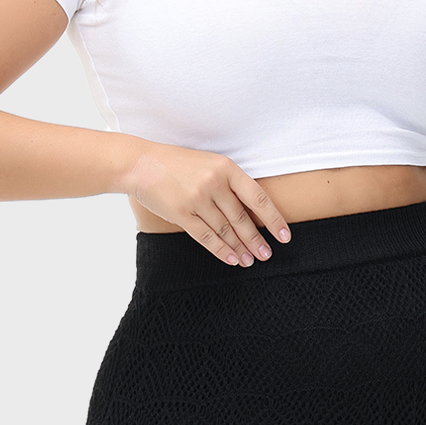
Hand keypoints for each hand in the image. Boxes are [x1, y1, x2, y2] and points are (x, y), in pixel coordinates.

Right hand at [121, 142, 290, 265]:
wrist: (141, 164)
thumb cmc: (177, 164)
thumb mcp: (209, 164)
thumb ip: (229, 183)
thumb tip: (251, 212)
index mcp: (226, 168)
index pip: (258, 198)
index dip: (274, 219)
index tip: (284, 236)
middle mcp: (214, 183)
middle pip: (242, 219)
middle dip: (256, 240)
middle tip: (266, 255)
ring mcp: (197, 199)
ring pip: (226, 230)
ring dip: (240, 248)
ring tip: (250, 260)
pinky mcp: (181, 214)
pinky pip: (206, 237)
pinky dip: (221, 250)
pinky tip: (232, 259)